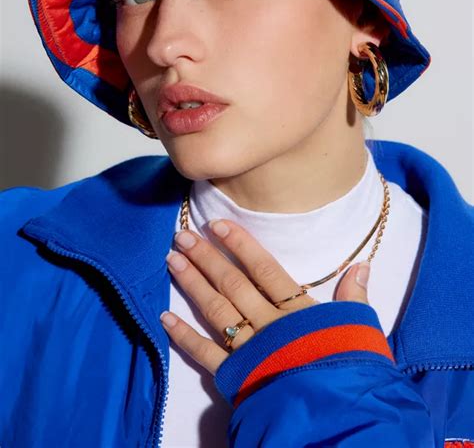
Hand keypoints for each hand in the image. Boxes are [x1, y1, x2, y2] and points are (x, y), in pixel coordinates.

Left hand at [160, 219, 370, 375]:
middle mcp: (268, 324)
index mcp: (298, 312)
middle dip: (206, 258)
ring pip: (216, 311)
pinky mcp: (236, 377)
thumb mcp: (359, 331)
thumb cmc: (351, 371)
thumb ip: (354, 298)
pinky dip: (184, 336)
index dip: (240, 245)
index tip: (216, 224)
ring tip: (172, 261)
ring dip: (192, 285)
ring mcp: (249, 350)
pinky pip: (205, 354)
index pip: (264, 270)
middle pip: (233, 285)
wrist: (340, 418)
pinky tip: (165, 317)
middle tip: (181, 236)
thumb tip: (360, 264)